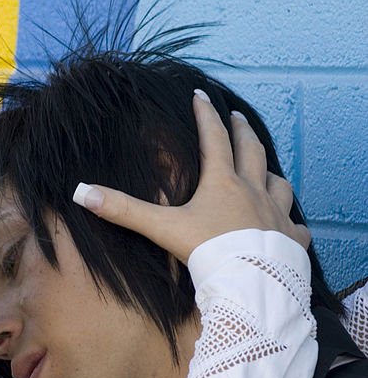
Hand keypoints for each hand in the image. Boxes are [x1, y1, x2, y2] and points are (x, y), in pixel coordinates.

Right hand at [72, 90, 310, 263]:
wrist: (249, 281)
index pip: (213, 138)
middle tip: (237, 117)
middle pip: (250, 151)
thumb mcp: (160, 228)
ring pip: (279, 184)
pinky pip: (296, 227)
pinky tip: (290, 228)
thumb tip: (81, 192)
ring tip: (268, 171)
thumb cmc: (207, 252)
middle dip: (242, 131)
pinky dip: (292, 224)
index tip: (200, 96)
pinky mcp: (290, 240)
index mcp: (222, 182)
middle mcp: (253, 191)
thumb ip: (122, 211)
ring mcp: (276, 214)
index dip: (205, 115)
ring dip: (271, 174)